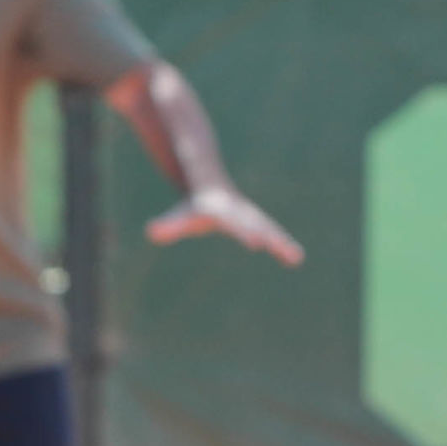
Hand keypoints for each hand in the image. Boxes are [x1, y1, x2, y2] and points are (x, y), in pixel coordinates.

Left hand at [145, 185, 304, 266]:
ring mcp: (252, 218)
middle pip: (257, 226)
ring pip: (270, 231)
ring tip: (295, 258)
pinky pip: (273, 235)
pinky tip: (295, 258)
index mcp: (222, 212)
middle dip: (267, 236)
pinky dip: (283, 245)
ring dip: (281, 243)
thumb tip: (151, 233)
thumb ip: (168, 225)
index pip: (234, 224)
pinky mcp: (258, 224)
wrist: (211, 186)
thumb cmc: (192, 207)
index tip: (254, 242)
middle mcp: (241, 214)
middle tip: (274, 246)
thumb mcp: (180, 216)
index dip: (244, 233)